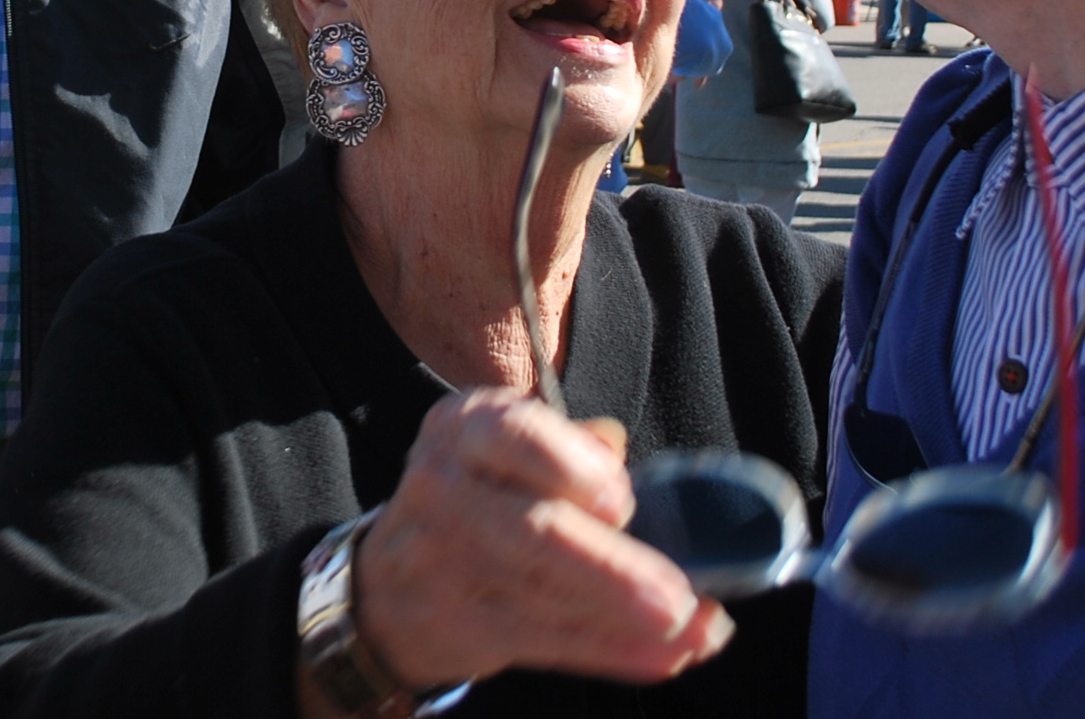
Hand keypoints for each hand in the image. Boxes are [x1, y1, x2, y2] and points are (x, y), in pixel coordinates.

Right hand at [346, 390, 733, 689]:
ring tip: (696, 629)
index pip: (515, 436)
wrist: (389, 583)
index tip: (623, 499)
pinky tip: (664, 655)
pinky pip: (549, 644)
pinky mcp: (461, 626)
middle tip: (676, 595)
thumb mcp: (507, 448)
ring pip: (548, 598)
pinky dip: (613, 651)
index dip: (571, 465)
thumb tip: (617, 451)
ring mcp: (445, 564)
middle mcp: (446, 490)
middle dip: (611, 567)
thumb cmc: (477, 495)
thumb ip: (569, 446)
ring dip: (630, 620)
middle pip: (534, 532)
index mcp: (465, 428)